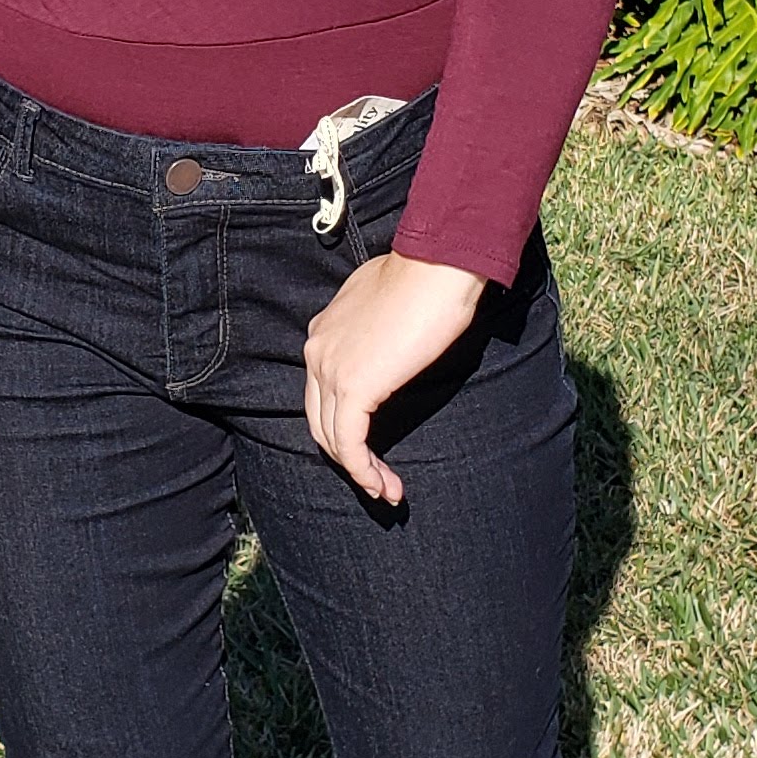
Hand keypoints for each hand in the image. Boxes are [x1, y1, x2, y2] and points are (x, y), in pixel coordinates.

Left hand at [303, 249, 486, 503]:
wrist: (439, 266)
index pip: (323, 392)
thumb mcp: (389, 307)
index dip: (345, 425)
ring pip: (332, 437)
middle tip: (378, 480)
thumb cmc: (428, 280)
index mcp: (325, 330)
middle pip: (321, 419)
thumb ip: (377, 332)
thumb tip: (390, 348)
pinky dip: (364, 471)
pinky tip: (384, 487)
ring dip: (359, 471)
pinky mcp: (352, 386)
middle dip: (348, 456)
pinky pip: (349, 442)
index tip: (375, 446)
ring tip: (386, 491)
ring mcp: (330, 368)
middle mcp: (317, 349)